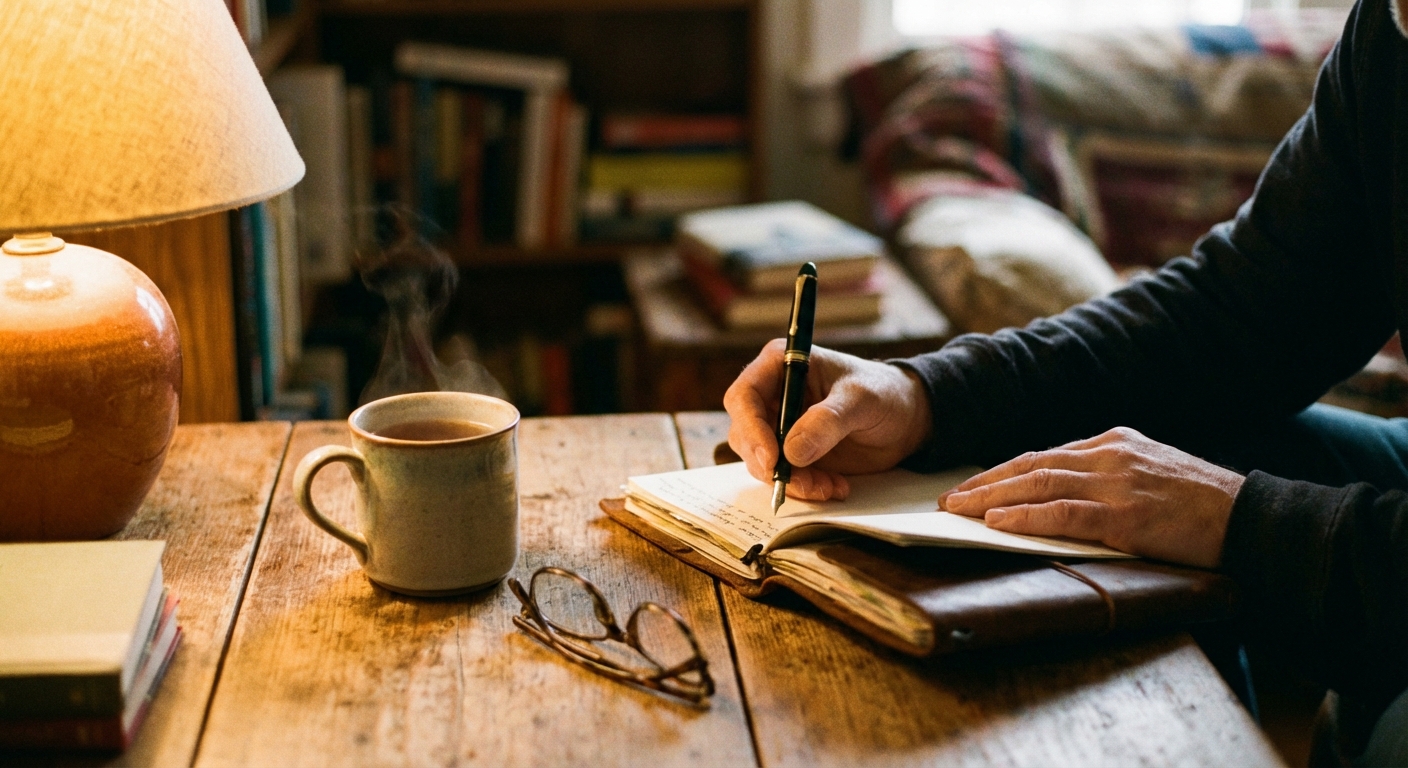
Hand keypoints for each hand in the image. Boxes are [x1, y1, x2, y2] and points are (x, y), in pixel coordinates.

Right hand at [724, 340, 932, 501]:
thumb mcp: (861, 399)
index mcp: (780, 366)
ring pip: (761, 462)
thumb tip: (792, 451)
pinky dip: (805, 488)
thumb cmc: (883, 392)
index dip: (751, 429)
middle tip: (804, 482)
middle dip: (770, 464)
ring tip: (829, 485)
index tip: (772, 459)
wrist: (905, 418)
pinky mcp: (791, 454)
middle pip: (745, 434)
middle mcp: (772, 396)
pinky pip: (783, 477)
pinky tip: (834, 486)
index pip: (744, 397)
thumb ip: (828, 420)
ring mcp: (780, 427)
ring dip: (792, 481)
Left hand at [940, 427, 1243, 567]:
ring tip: (958, 510)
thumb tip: (1058, 491)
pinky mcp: (1125, 515)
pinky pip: (1063, 514)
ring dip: (991, 499)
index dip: (1001, 471)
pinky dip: (1025, 518)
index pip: (1042, 454)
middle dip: (984, 483)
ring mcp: (1116, 483)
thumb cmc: (1199, 504)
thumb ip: (1105, 476)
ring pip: (1038, 484)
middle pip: (1030, 465)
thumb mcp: (1147, 473)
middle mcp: (1109, 455)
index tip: (970, 485)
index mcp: (1112, 442)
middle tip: (947, 499)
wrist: (1251, 518)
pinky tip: (998, 524)